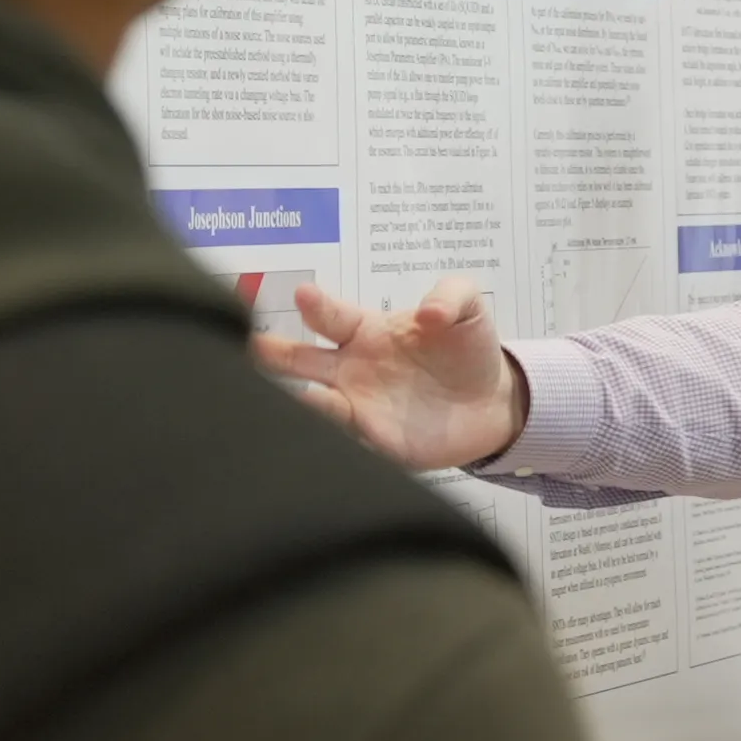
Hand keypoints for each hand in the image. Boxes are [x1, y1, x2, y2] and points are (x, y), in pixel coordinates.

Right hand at [253, 276, 528, 472]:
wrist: (492, 404)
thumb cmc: (467, 349)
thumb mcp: (468, 307)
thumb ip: (452, 296)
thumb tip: (430, 313)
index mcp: (365, 332)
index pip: (330, 317)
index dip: (317, 307)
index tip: (304, 296)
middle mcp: (350, 371)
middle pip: (299, 361)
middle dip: (272, 355)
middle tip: (248, 349)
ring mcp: (359, 409)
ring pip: (316, 407)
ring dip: (302, 404)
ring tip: (296, 400)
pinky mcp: (376, 445)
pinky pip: (346, 445)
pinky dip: (333, 444)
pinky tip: (322, 443)